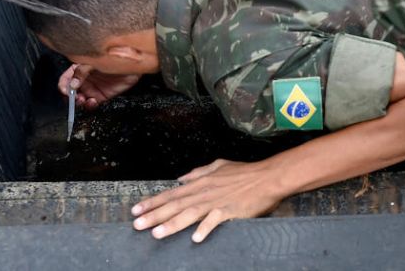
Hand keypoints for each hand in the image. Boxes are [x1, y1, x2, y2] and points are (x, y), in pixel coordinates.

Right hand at [58, 63, 139, 108]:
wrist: (130, 62)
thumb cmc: (113, 56)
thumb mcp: (93, 61)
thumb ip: (81, 71)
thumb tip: (72, 84)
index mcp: (79, 70)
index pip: (65, 80)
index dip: (63, 86)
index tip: (65, 91)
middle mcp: (84, 80)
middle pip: (70, 92)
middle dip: (69, 97)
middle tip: (73, 98)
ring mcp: (92, 89)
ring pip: (79, 100)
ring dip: (78, 103)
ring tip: (82, 99)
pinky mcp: (101, 96)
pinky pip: (92, 104)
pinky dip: (90, 105)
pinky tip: (92, 101)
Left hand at [131, 158, 284, 242]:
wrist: (267, 177)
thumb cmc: (245, 172)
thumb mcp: (219, 166)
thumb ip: (198, 172)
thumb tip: (181, 178)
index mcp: (201, 182)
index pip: (172, 193)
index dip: (153, 202)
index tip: (136, 209)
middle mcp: (204, 191)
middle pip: (175, 204)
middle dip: (154, 215)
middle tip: (136, 224)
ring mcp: (216, 201)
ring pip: (189, 213)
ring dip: (172, 224)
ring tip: (156, 233)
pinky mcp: (230, 210)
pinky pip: (215, 221)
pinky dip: (205, 228)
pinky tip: (195, 238)